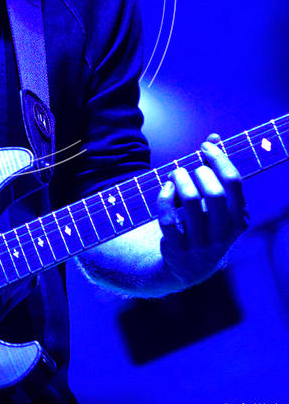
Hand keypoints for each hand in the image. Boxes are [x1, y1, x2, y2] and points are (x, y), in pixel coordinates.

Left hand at [157, 133, 248, 287]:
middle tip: (189, 168)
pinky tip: (165, 189)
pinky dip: (164, 197)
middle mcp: (223, 234)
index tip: (204, 146)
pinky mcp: (177, 248)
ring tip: (175, 174)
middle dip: (199, 172)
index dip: (218, 158)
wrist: (188, 266)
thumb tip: (215, 136)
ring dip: (179, 180)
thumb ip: (216, 169)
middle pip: (214, 193)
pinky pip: (168, 217)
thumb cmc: (204, 222)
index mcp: (238, 219)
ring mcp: (200, 243)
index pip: (234, 182)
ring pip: (190, 202)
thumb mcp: (216, 201)